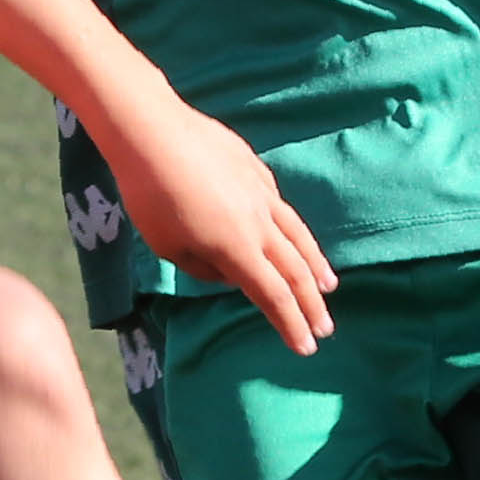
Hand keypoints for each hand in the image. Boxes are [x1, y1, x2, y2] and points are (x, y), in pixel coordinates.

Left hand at [83, 83, 336, 355]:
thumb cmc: (150, 195)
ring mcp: (262, 193)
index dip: (291, 324)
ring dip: (316, 265)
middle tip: (325, 329)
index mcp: (237, 249)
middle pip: (295, 271)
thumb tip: (230, 272)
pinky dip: (292, 228)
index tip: (306, 348)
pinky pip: (280, 206)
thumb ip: (204, 268)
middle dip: (312, 304)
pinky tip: (292, 234)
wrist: (153, 132)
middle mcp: (259, 223)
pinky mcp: (256, 169)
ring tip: (329, 285)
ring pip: (298, 235)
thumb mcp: (168, 246)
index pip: (273, 296)